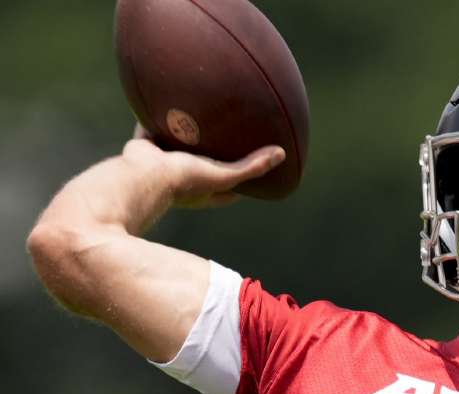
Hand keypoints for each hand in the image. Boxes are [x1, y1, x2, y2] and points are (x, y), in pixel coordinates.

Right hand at [123, 124, 284, 209]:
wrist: (140, 175)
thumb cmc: (182, 182)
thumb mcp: (222, 175)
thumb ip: (250, 167)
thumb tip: (281, 154)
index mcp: (202, 190)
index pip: (229, 187)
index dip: (243, 178)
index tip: (256, 165)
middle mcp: (182, 178)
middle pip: (203, 163)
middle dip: (213, 152)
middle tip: (228, 136)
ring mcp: (161, 164)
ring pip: (176, 146)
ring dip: (184, 135)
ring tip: (198, 117)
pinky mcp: (144, 149)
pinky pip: (150, 130)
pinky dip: (154, 119)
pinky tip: (162, 102)